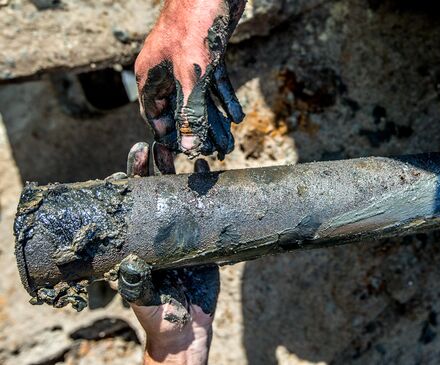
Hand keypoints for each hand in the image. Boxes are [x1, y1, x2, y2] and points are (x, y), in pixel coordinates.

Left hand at [116, 142, 219, 364]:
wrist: (188, 330)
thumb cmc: (158, 316)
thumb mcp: (142, 299)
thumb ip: (135, 284)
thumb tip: (130, 264)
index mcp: (136, 240)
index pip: (128, 205)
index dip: (127, 184)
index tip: (127, 167)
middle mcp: (157, 231)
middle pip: (152, 191)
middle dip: (150, 167)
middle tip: (150, 146)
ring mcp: (181, 231)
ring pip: (177, 193)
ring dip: (175, 169)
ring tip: (174, 147)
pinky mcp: (205, 236)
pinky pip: (206, 206)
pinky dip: (206, 185)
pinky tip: (206, 166)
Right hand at [135, 0, 245, 158]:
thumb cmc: (194, 25)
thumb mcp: (193, 75)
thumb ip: (192, 111)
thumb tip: (189, 145)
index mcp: (151, 75)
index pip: (156, 115)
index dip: (171, 136)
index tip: (187, 154)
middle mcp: (166, 70)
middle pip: (182, 110)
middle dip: (199, 132)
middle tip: (217, 152)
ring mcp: (188, 63)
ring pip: (200, 99)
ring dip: (215, 120)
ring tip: (230, 141)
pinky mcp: (208, 56)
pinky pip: (215, 84)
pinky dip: (225, 99)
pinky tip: (236, 116)